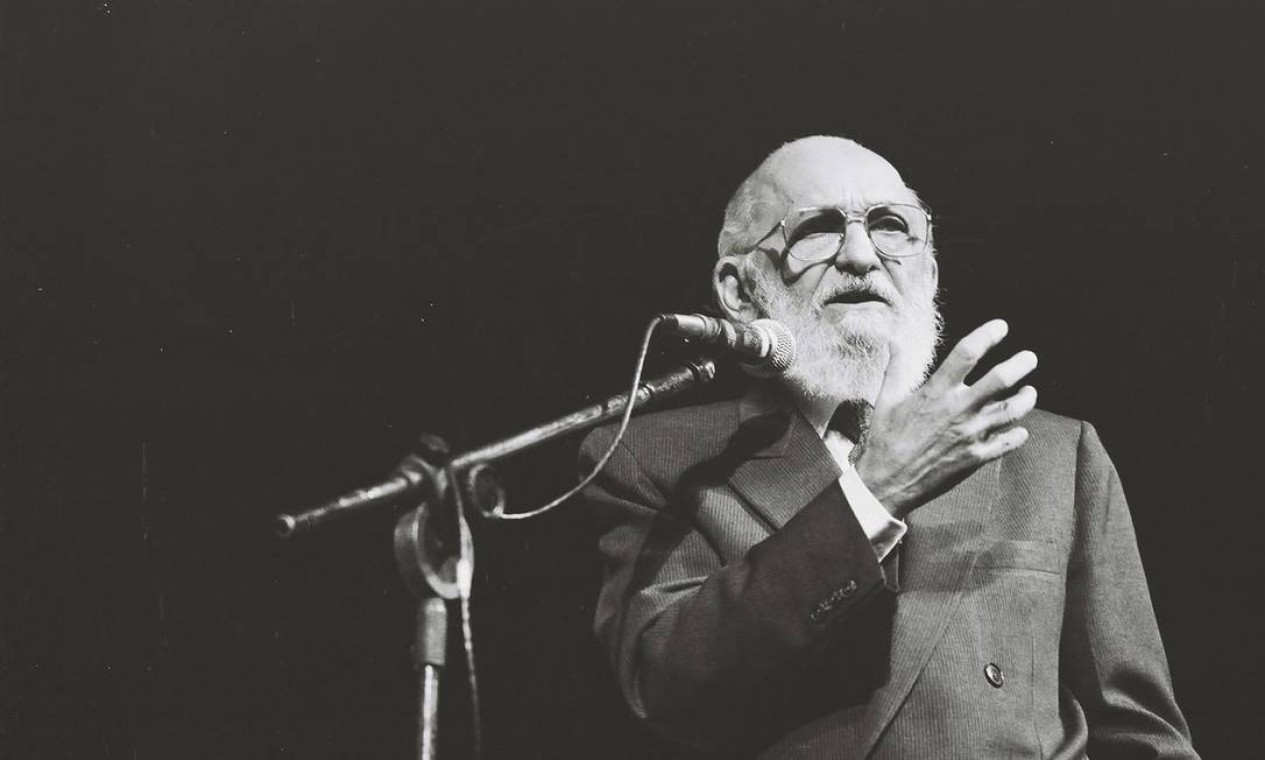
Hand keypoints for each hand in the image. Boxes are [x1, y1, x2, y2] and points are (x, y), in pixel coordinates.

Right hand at [852, 319, 1037, 517]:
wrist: (887, 481)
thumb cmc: (884, 440)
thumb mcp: (885, 400)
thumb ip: (895, 369)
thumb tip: (895, 342)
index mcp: (936, 392)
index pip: (967, 353)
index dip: (987, 335)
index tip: (1001, 327)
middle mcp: (957, 409)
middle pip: (1001, 379)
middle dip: (1020, 364)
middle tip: (1029, 359)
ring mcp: (970, 434)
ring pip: (1012, 410)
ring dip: (1027, 398)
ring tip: (1030, 392)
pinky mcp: (976, 457)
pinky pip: (1007, 442)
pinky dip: (1018, 435)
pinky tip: (1020, 429)